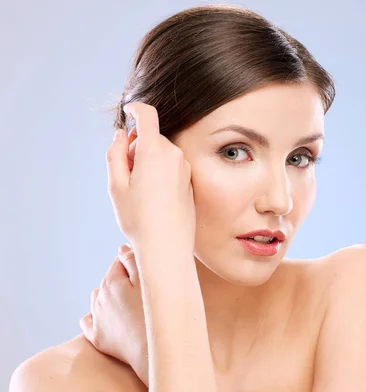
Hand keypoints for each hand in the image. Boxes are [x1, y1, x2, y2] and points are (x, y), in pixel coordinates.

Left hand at [79, 245, 147, 384]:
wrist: (156, 352)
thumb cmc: (159, 316)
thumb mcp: (151, 282)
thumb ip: (134, 260)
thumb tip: (121, 249)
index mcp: (111, 282)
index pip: (120, 261)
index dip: (136, 265)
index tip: (149, 273)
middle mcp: (99, 298)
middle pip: (110, 280)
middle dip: (124, 281)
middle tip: (145, 291)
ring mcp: (97, 319)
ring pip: (98, 299)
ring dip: (111, 297)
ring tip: (131, 305)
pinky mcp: (98, 338)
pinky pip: (88, 322)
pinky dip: (96, 317)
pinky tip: (109, 318)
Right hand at [107, 101, 195, 252]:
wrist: (167, 248)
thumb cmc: (138, 219)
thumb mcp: (116, 185)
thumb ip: (115, 153)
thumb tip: (122, 134)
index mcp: (153, 150)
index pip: (147, 114)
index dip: (135, 108)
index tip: (129, 111)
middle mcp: (174, 155)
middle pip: (151, 138)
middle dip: (136, 148)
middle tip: (125, 176)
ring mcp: (185, 170)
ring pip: (162, 154)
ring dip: (149, 163)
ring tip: (140, 194)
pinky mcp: (190, 183)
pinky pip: (172, 169)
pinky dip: (161, 175)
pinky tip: (155, 201)